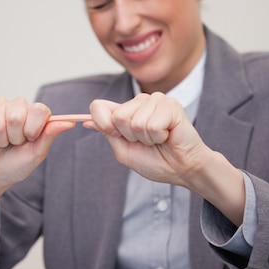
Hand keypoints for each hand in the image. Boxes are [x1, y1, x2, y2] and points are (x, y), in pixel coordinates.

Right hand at [0, 97, 74, 193]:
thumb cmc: (15, 164)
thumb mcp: (36, 154)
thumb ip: (50, 136)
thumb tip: (69, 123)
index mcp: (35, 114)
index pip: (40, 110)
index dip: (33, 129)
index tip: (29, 139)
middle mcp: (17, 106)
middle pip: (17, 116)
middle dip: (14, 137)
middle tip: (12, 143)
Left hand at [88, 93, 205, 185]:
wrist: (182, 169)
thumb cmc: (156, 161)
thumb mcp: (124, 150)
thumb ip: (107, 133)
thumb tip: (85, 121)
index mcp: (126, 111)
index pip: (98, 106)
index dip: (102, 122)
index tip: (117, 136)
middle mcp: (139, 102)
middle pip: (118, 116)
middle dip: (131, 136)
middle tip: (148, 141)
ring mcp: (155, 100)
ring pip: (135, 121)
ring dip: (147, 138)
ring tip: (159, 139)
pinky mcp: (170, 104)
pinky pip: (152, 124)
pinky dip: (159, 136)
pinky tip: (168, 135)